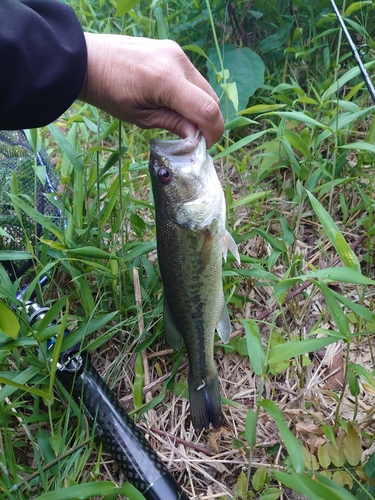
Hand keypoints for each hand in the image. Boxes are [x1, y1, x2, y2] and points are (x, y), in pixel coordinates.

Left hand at [78, 33, 223, 147]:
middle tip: (195, 139)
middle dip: (208, 122)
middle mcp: (178, 61)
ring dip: (200, 107)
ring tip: (183, 122)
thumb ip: (173, 124)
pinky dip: (191, 94)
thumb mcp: (141, 117)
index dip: (213, 132)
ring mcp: (177, 52)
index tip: (205, 147)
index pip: (207, 109)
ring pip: (204, 88)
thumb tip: (197, 137)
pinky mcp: (173, 50)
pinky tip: (175, 103)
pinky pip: (193, 77)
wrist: (89, 60)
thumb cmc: (108, 91)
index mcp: (167, 80)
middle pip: (211, 98)